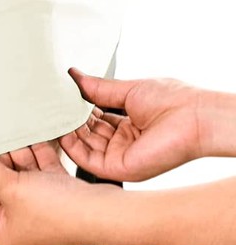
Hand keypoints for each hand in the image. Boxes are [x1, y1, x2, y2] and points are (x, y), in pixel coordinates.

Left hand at [0, 140, 106, 244]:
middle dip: (2, 161)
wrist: (103, 212)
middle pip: (3, 186)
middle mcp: (23, 227)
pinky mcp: (61, 199)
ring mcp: (43, 213)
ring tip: (16, 136)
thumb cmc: (60, 213)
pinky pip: (43, 175)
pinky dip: (39, 158)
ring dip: (21, 156)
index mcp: (5, 235)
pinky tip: (37, 140)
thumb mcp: (11, 187)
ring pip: (24, 177)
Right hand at [59, 68, 213, 181]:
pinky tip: (63, 131)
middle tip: (50, 108)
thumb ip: (97, 87)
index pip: (94, 120)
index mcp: (128, 126)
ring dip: (66, 133)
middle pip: (86, 134)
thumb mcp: (127, 89)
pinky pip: (87, 161)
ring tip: (52, 117)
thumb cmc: (175, 102)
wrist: (195, 117)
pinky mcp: (119, 168)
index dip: (77, 111)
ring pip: (83, 148)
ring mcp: (120, 157)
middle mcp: (123, 144)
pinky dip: (72, 147)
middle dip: (68, 121)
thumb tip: (74, 75)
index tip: (59, 99)